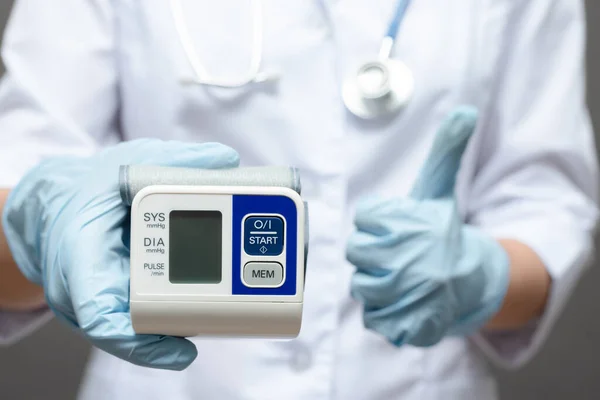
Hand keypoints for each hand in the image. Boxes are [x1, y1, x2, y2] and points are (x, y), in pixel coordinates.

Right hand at [2, 139, 239, 369]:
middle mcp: (84, 287)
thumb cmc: (91, 187)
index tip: (176, 343)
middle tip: (207, 329)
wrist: (60, 204)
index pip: (98, 309)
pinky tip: (196, 317)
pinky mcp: (113, 302)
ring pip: (134, 330)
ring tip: (209, 325)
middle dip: (166, 334)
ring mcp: (98, 299)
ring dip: (168, 331)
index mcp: (81, 252)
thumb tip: (225, 160)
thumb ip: (176, 161)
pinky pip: (138, 321)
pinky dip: (165, 322)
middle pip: (125, 328)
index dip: (134, 336)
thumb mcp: (130, 163)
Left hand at [346, 106, 509, 346]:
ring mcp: (409, 296)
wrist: (469, 280)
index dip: (376, 222)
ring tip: (402, 278)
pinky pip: (373, 320)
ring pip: (361, 287)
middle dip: (372, 252)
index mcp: (412, 223)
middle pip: (355, 252)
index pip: (363, 217)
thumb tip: (465, 110)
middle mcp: (410, 259)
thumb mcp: (439, 190)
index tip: (398, 226)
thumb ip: (445, 151)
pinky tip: (404, 302)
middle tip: (397, 253)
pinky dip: (384, 313)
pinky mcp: (408, 326)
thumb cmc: (442, 232)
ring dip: (377, 283)